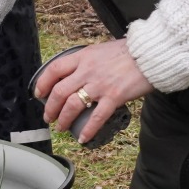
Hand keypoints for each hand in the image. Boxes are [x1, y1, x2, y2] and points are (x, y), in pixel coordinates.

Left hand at [33, 37, 151, 142]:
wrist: (149, 55)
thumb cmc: (126, 52)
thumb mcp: (98, 51)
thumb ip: (85, 61)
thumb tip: (75, 72)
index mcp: (82, 58)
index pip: (53, 70)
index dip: (42, 83)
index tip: (38, 94)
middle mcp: (87, 71)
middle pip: (59, 91)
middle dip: (50, 108)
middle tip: (48, 117)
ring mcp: (100, 85)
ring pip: (73, 105)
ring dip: (63, 119)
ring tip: (60, 127)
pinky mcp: (114, 97)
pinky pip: (97, 117)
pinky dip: (88, 129)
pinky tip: (83, 138)